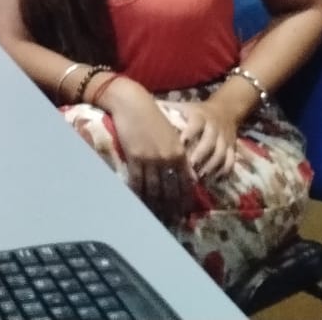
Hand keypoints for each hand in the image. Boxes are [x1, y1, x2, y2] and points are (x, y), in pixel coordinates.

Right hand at [104, 80, 193, 221]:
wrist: (132, 103)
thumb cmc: (151, 116)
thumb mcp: (171, 135)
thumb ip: (179, 154)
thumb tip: (188, 175)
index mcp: (179, 152)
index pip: (185, 182)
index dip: (184, 198)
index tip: (182, 210)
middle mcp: (168, 158)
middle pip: (171, 189)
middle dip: (171, 206)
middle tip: (170, 218)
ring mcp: (151, 159)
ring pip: (154, 188)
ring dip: (155, 203)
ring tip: (154, 214)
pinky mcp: (135, 157)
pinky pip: (137, 181)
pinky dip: (138, 193)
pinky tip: (137, 200)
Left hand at [167, 99, 238, 179]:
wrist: (224, 110)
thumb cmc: (195, 112)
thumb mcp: (183, 107)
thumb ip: (167, 110)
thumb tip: (144, 110)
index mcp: (200, 116)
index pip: (196, 124)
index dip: (189, 133)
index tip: (180, 143)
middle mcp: (214, 127)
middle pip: (209, 142)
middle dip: (200, 154)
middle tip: (190, 166)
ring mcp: (225, 138)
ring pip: (221, 154)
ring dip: (211, 166)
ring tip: (200, 177)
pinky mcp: (232, 148)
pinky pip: (230, 161)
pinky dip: (223, 171)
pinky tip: (214, 180)